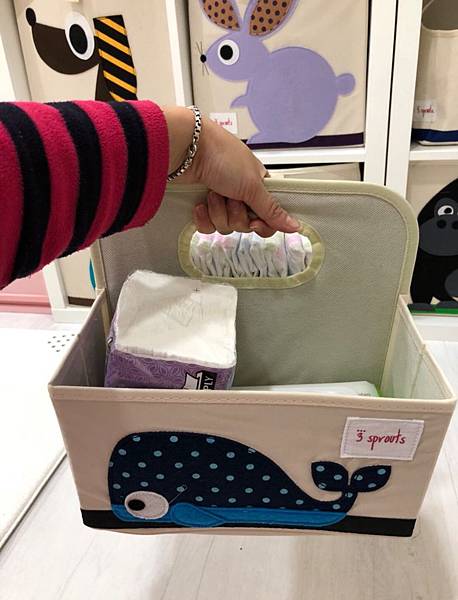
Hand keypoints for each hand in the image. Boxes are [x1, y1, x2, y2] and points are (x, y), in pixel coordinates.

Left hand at [163, 106, 299, 236]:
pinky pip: (207, 227)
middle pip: (245, 224)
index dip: (262, 224)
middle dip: (235, 214)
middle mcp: (240, 193)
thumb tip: (294, 225)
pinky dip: (203, 217)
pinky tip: (200, 203)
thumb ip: (272, 210)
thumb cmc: (221, 156)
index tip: (255, 222)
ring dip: (218, 211)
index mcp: (257, 185)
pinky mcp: (201, 206)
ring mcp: (220, 200)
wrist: (185, 149)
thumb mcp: (252, 185)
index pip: (267, 217)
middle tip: (230, 196)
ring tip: (213, 191)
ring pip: (225, 226)